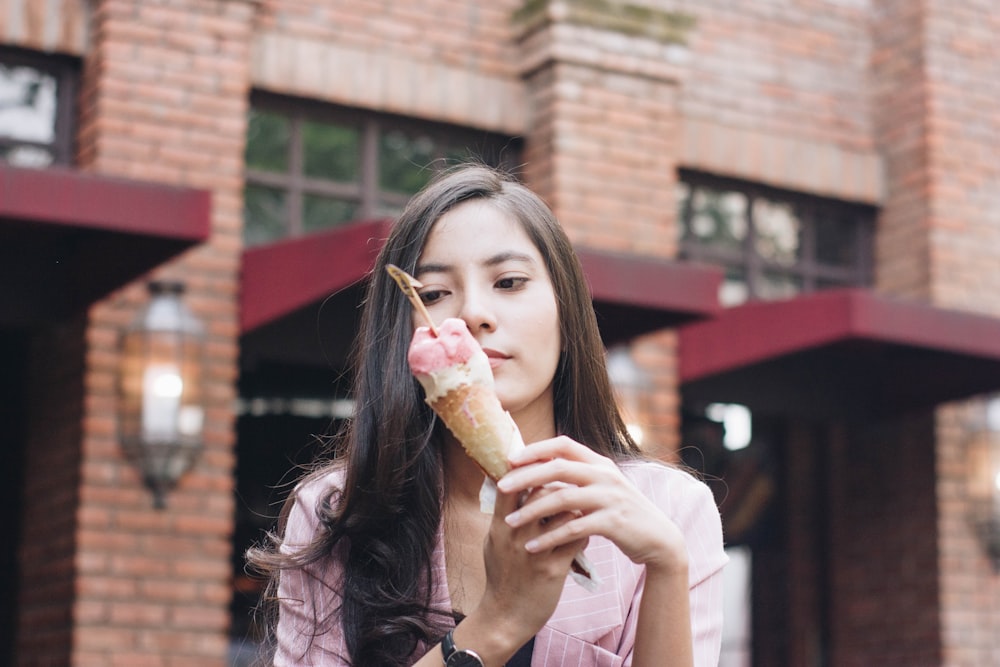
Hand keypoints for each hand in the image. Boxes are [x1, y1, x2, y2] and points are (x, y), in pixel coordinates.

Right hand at [474, 485, 587, 645]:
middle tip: (570, 484)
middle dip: (559, 483)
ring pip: (565, 513)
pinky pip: (577, 539)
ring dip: (576, 506)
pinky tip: (586, 533)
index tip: (543, 465)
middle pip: (542, 492)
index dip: (528, 470)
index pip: (512, 484)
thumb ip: (503, 516)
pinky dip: (585, 532)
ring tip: (581, 507)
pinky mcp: (554, 570)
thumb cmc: (500, 576)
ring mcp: (536, 552)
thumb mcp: (493, 542)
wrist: (505, 617)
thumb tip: (510, 488)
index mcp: (499, 527)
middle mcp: (516, 536)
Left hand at [497, 436, 688, 575]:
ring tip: (509, 522)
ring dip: (532, 511)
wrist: (658, 538)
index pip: (563, 444)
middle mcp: (604, 475)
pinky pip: (573, 528)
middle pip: (557, 468)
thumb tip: (539, 468)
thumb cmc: (621, 512)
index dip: (535, 449)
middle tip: (500, 487)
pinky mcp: (613, 522)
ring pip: (562, 499)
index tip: (510, 459)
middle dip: (526, 477)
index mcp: (599, 462)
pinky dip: (550, 537)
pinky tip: (532, 546)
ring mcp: (610, 497)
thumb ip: (577, 476)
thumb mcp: (602, 487)